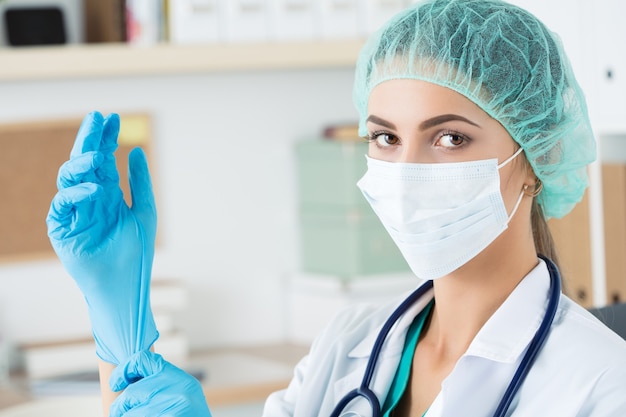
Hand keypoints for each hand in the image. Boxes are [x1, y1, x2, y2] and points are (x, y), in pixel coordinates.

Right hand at [46, 111, 157, 364]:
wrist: (126, 285)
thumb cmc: (137, 252)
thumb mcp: (144, 211)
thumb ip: (140, 182)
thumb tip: (136, 150)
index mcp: (109, 195)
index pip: (104, 160)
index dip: (107, 138)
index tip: (112, 117)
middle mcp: (89, 200)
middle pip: (85, 163)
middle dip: (90, 140)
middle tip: (96, 118)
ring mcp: (74, 213)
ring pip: (69, 179)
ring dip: (81, 163)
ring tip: (96, 154)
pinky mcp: (62, 229)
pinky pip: (62, 205)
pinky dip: (76, 193)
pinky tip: (95, 187)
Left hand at [109, 351, 211, 416]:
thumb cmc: (189, 416)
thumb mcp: (181, 395)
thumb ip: (160, 385)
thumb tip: (126, 384)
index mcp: (178, 377)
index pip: (142, 359)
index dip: (124, 369)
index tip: (116, 383)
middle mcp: (177, 388)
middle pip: (131, 393)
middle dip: (120, 407)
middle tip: (117, 413)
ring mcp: (173, 406)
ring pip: (131, 413)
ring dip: (127, 416)